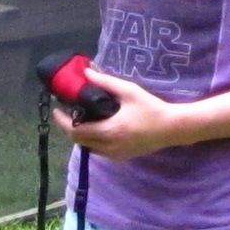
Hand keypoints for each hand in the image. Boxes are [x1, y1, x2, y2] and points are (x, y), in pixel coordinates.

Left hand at [57, 67, 189, 157]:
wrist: (171, 128)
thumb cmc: (151, 108)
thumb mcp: (129, 91)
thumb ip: (106, 82)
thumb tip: (87, 72)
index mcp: (108, 131)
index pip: (76, 131)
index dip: (63, 121)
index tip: (57, 110)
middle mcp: (109, 146)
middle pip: (79, 141)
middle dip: (70, 128)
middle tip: (68, 113)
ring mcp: (115, 154)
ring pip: (89, 148)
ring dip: (82, 136)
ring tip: (82, 120)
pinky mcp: (122, 157)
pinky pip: (100, 152)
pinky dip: (93, 142)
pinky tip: (98, 129)